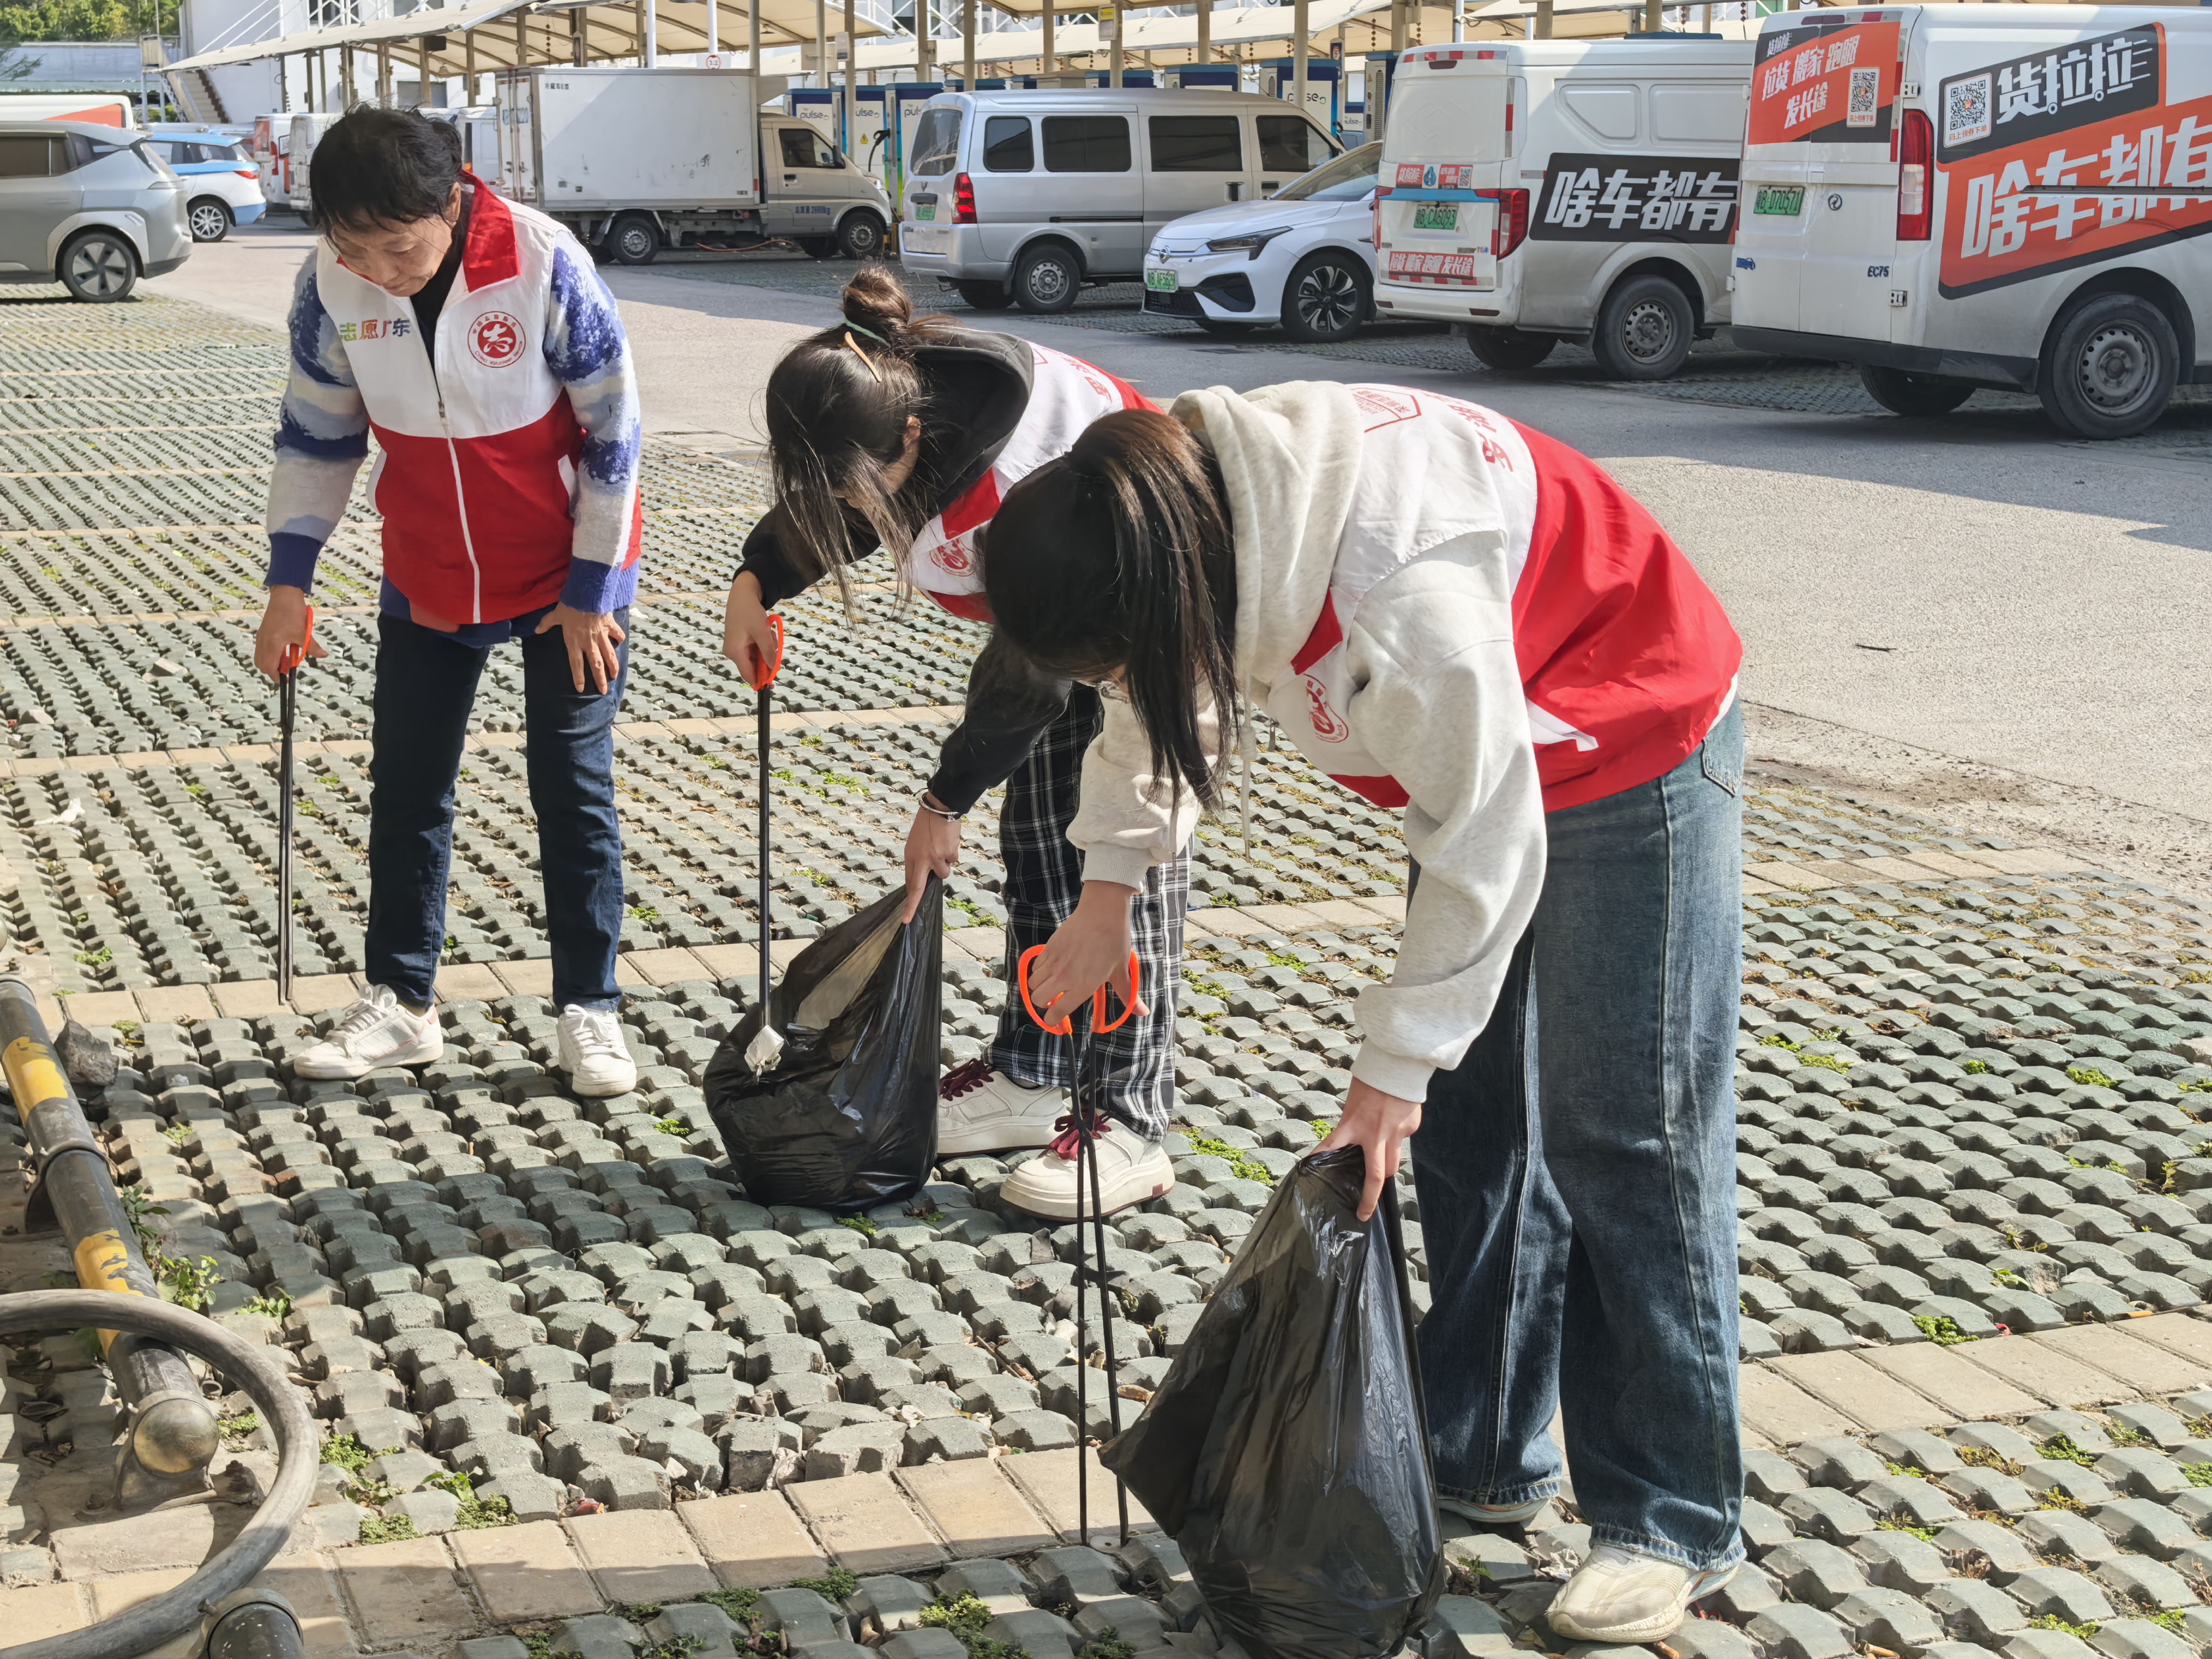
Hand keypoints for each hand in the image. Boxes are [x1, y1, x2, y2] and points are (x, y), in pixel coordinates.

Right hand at [253, 585, 325, 679]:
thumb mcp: (304, 632)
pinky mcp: (262, 632)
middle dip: (274, 670)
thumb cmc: (293, 613)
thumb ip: (312, 647)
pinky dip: (271, 653)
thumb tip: (323, 655)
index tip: (286, 678)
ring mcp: (260, 637)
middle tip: (288, 667)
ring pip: (261, 657)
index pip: (269, 668)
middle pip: (262, 665)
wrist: (284, 596)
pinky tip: (284, 648)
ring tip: (288, 657)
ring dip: (272, 661)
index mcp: (272, 644)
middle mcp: (263, 642)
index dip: (277, 676)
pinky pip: (262, 649)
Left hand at [534, 604, 626, 693]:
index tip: (581, 689)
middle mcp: (589, 643)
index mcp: (574, 642)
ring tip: (615, 676)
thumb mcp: (555, 615)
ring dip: (613, 666)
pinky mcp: (610, 626)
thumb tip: (537, 630)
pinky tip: (621, 642)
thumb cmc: (570, 606)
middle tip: (604, 691)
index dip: (578, 677)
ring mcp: (601, 636)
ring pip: (609, 655)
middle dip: (600, 679)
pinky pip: (617, 634)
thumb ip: (546, 623)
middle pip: (596, 665)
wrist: (587, 595)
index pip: (576, 664)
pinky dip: (619, 638)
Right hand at [722, 571, 778, 686]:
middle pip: (753, 666)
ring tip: (768, 632)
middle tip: (773, 642)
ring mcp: (736, 647)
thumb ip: (767, 651)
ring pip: (756, 657)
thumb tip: (772, 667)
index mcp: (735, 652)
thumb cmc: (750, 612)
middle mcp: (733, 652)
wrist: (742, 594)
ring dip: (766, 648)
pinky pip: (754, 649)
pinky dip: (763, 643)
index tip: (773, 682)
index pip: (749, 675)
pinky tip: (765, 631)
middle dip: (767, 658)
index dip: (761, 680)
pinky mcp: (740, 641)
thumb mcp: (761, 632)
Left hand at [902, 802, 961, 922]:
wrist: (940, 809)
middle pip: (919, 888)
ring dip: (943, 865)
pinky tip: (947, 842)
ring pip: (943, 873)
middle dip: (913, 905)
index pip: (910, 883)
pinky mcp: (950, 853)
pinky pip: (953, 860)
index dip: (909, 902)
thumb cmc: (926, 826)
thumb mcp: (914, 844)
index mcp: (911, 856)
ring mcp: (937, 858)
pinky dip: (951, 854)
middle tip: (908, 918)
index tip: (906, 918)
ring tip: (940, 848)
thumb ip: (917, 862)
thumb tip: (922, 879)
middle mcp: (922, 860)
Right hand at [1028, 882, 1143, 1029]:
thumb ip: (1128, 994)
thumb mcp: (1121, 969)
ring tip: (1051, 983)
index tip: (1054, 1020)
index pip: (1057, 1012)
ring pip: (1032, 984)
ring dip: (1040, 987)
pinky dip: (1039, 971)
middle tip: (1054, 999)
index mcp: (1082, 986)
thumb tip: (1143, 1012)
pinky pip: (1034, 966)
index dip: (1052, 1020)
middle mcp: (1064, 977)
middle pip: (1038, 1000)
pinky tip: (1050, 968)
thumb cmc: (1115, 940)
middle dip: (1044, 1004)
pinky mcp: (1048, 948)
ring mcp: (1053, 961)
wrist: (1102, 911)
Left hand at [1315, 1079, 1422, 1220]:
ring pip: (1393, 1164)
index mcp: (1354, 1123)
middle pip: (1376, 1175)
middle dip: (1370, 1197)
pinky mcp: (1411, 1128)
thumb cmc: (1374, 1080)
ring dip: (1386, 1168)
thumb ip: (1357, 1124)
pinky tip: (1397, 1118)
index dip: (1318, 1159)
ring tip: (1381, 1165)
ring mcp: (1396, 1133)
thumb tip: (1362, 1140)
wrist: (1400, 1064)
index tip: (1307, 1168)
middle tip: (1365, 1211)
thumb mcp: (1355, 1102)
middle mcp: (1375, 1133)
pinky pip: (1403, 1139)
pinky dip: (1398, 1135)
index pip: (1331, 1146)